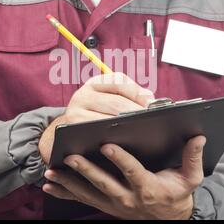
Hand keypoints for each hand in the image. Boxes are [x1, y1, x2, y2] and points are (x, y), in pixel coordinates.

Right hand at [39, 73, 154, 163]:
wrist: (70, 131)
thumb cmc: (99, 114)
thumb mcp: (111, 99)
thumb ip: (133, 96)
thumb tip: (151, 102)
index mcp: (95, 83)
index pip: (119, 81)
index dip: (138, 93)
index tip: (151, 105)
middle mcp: (82, 95)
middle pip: (116, 103)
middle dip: (136, 113)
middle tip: (153, 123)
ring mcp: (74, 113)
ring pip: (108, 120)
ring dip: (127, 127)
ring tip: (142, 132)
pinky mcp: (72, 130)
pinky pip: (97, 134)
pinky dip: (112, 138)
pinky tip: (125, 142)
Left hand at [43, 136, 205, 219]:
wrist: (169, 218)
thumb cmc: (177, 194)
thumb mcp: (190, 178)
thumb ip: (193, 157)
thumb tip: (198, 136)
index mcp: (148, 189)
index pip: (133, 173)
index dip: (121, 160)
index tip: (107, 144)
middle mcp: (128, 199)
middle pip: (104, 184)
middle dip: (87, 170)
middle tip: (72, 157)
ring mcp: (114, 204)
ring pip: (88, 193)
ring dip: (69, 182)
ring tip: (52, 172)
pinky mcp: (105, 205)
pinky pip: (82, 200)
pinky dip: (65, 193)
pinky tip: (49, 186)